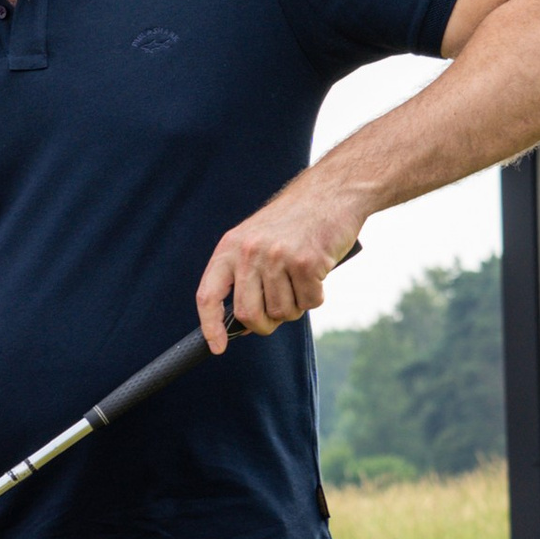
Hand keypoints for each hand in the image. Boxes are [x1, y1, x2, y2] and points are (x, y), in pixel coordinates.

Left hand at [195, 177, 366, 350]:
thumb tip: (242, 324)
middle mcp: (249, 252)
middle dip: (264, 324)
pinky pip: (309, 302)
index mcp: (230, 247)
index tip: (217, 347)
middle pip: (248, 314)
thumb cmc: (294, 222)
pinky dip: (316, 296)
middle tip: (278, 314)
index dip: (210, 326)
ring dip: (296, 306)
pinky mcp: (307, 263)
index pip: (208, 295)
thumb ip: (245, 274)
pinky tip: (318, 273)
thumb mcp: (256, 239)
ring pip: (282, 312)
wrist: (331, 192)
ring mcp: (278, 257)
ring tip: (302, 280)